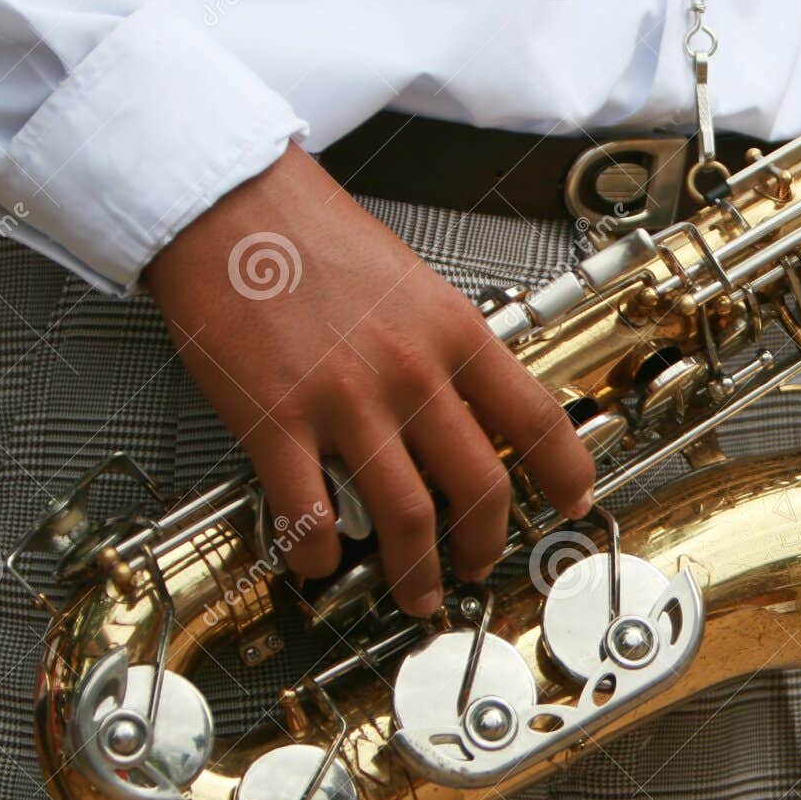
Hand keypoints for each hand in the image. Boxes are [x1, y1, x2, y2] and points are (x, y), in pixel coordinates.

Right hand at [144, 145, 594, 615]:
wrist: (229, 207)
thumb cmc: (315, 237)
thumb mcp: (415, 284)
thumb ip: (447, 346)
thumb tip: (475, 405)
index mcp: (453, 334)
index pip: (536, 418)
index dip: (565, 472)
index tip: (571, 501)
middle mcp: (411, 373)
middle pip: (481, 486)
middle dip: (486, 545)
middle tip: (477, 565)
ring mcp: (345, 402)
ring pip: (408, 517)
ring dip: (417, 573)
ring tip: (416, 592)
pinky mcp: (277, 422)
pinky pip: (310, 514)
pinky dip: (320, 554)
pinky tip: (322, 562)